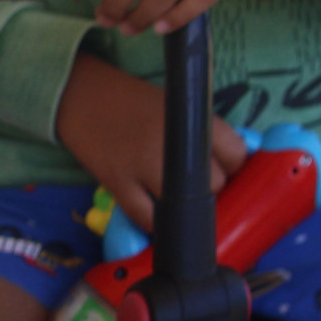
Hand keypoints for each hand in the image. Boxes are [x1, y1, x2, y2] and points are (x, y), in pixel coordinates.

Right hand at [56, 53, 247, 232]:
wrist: (85, 98)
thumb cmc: (137, 101)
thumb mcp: (179, 105)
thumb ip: (205, 130)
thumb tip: (234, 159)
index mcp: (191, 119)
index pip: (235, 153)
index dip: (235, 164)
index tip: (227, 166)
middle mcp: (170, 144)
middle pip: (214, 183)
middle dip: (212, 186)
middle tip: (200, 181)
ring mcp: (142, 167)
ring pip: (184, 205)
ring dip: (186, 207)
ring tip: (181, 197)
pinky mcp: (117, 185)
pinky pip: (146, 218)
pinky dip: (157, 222)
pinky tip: (160, 214)